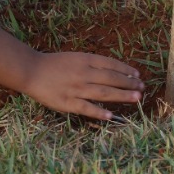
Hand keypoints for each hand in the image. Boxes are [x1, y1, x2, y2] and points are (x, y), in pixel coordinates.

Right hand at [22, 52, 143, 119]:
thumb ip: (92, 63)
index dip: (125, 69)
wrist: (31, 71)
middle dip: (128, 83)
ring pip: (103, 93)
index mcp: (85, 60)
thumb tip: (113, 70)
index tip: (137, 75)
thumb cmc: (54, 64)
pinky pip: (86, 108)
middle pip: (111, 78)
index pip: (110, 64)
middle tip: (142, 87)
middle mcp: (83, 73)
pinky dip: (99, 112)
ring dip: (121, 96)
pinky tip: (111, 116)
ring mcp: (76, 88)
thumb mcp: (75, 57)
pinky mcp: (67, 103)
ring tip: (136, 98)